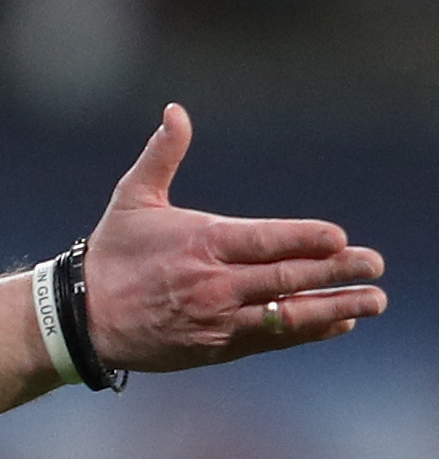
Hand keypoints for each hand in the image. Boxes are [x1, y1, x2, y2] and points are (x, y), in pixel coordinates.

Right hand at [84, 103, 385, 371]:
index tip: (340, 238)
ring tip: (373, 301)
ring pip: (288, 313)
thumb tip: (175, 110)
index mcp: (201, 242)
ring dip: (336, 307)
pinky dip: (307, 331)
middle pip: (288, 277)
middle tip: (376, 265)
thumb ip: (162, 154)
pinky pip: (271, 339)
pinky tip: (336, 323)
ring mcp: (217, 319)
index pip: (268, 240)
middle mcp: (214, 283)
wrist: (83, 318)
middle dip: (339, 272)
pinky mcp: (215, 347)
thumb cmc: (111, 254)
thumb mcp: (132, 198)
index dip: (308, 239)